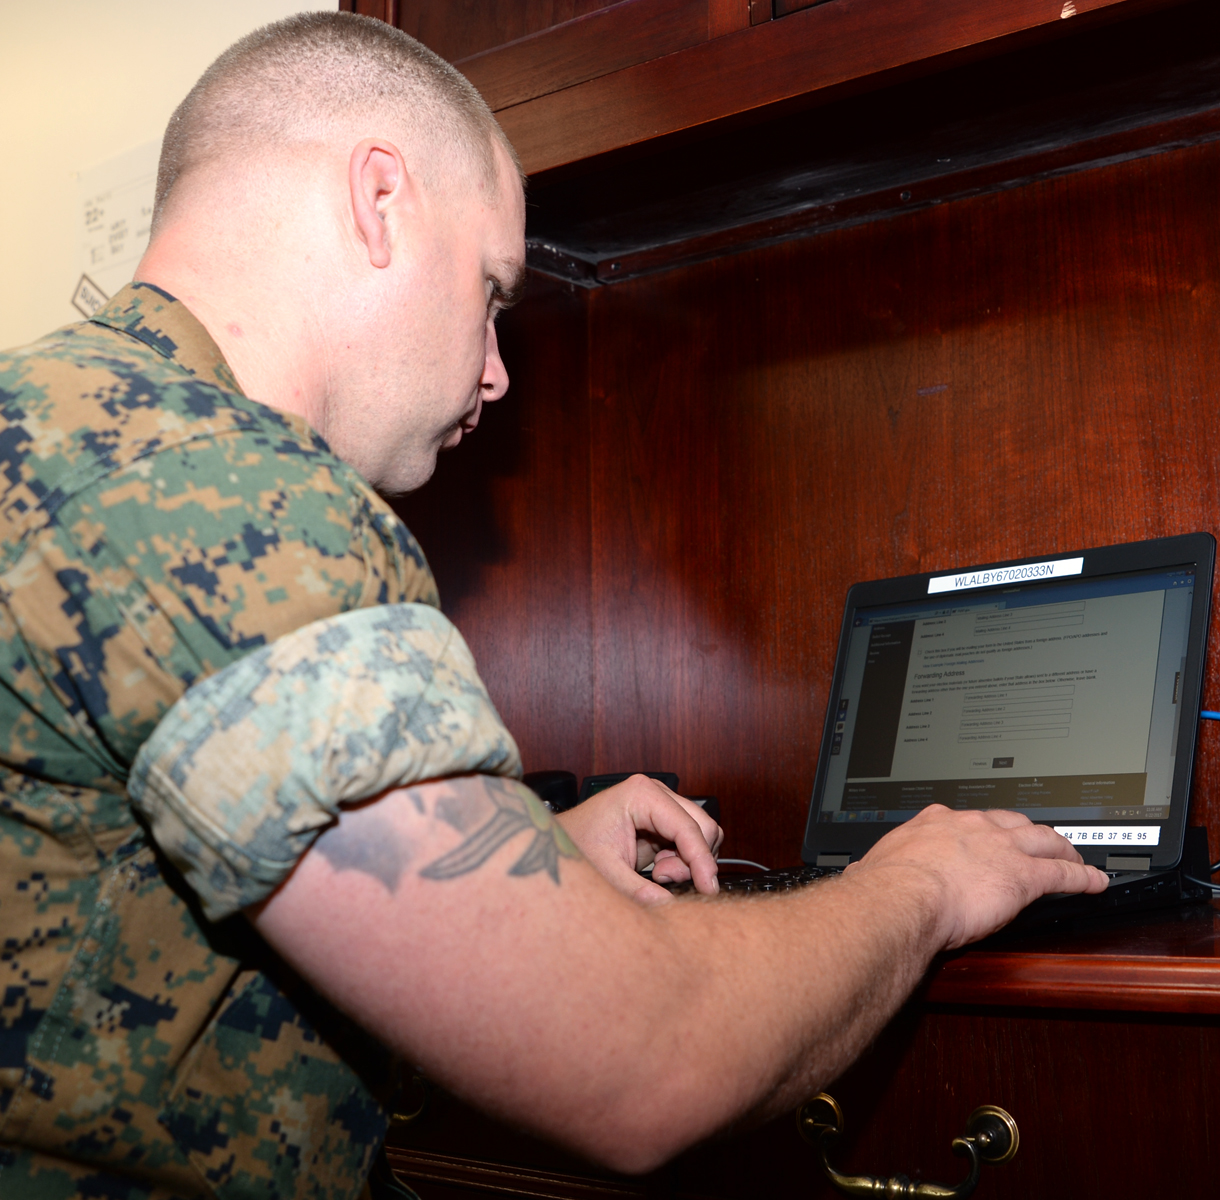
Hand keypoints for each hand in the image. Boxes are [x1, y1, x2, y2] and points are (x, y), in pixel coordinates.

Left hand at [554, 775, 723, 904]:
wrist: (556, 844)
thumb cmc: (574, 848)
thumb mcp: (606, 873)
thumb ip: (640, 892)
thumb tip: (671, 908)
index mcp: (641, 795)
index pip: (688, 828)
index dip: (702, 861)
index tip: (708, 888)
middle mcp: (655, 793)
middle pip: (703, 825)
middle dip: (693, 859)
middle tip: (665, 880)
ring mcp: (661, 805)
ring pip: (700, 834)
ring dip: (687, 861)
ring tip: (657, 875)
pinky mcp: (661, 821)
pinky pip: (689, 842)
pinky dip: (681, 861)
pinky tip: (657, 870)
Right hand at [845, 804, 1108, 949]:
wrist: (901, 898)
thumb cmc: (884, 888)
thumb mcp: (874, 868)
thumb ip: (876, 868)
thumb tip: (858, 874)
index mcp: (935, 823)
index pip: (969, 820)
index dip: (984, 828)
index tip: (987, 835)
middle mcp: (971, 827)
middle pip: (1012, 822)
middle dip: (1028, 831)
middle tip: (1040, 840)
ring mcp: (1000, 849)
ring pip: (1043, 842)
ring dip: (1062, 849)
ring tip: (1074, 856)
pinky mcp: (1023, 876)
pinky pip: (1063, 874)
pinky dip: (1082, 877)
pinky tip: (1095, 883)